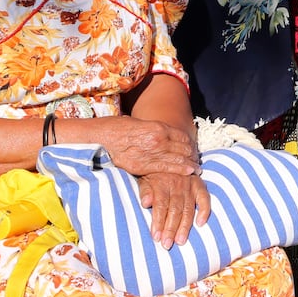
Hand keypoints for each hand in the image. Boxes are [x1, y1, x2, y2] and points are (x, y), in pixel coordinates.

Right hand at [82, 116, 199, 177]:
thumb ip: (152, 130)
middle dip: (192, 154)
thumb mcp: (140, 124)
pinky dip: (181, 169)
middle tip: (197, 160)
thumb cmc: (117, 129)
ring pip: (179, 157)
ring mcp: (152, 151)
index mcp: (158, 127)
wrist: (100, 137)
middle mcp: (158, 138)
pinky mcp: (143, 164)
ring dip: (190, 163)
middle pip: (184, 147)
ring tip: (197, 168)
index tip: (194, 149)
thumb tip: (162, 135)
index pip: (182, 136)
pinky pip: (167, 168)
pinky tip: (190, 172)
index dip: (190, 143)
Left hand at [138, 171, 210, 247]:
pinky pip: (204, 198)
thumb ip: (144, 191)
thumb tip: (145, 203)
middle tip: (167, 244)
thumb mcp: (143, 177)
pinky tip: (200, 223)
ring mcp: (189, 185)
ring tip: (180, 240)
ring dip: (185, 225)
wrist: (169, 152)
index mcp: (162, 183)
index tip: (156, 237)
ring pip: (188, 208)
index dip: (158, 222)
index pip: (160, 206)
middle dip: (171, 228)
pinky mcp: (199, 184)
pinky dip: (204, 210)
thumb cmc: (154, 171)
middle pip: (174, 209)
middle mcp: (177, 184)